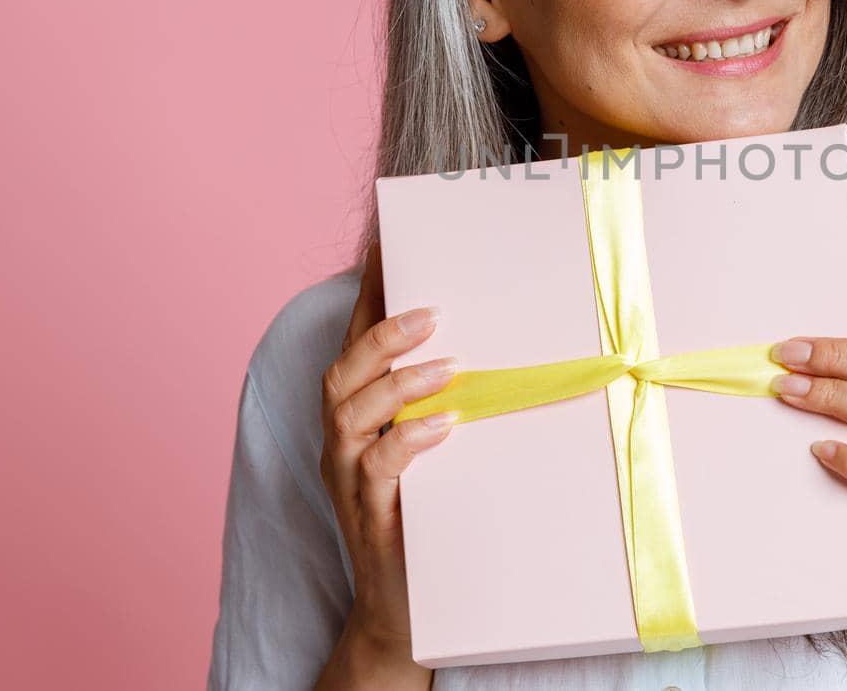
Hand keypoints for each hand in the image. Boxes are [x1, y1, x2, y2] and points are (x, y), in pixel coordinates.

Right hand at [317, 239, 458, 671]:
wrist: (407, 604)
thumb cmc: (430, 510)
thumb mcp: (441, 443)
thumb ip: (458, 396)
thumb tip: (504, 346)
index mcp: (357, 411)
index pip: (355, 338)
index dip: (368, 291)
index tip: (389, 242)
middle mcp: (342, 437)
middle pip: (342, 369)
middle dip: (383, 331)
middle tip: (434, 310)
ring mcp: (347, 475)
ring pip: (348, 410)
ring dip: (398, 381)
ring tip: (449, 364)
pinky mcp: (367, 513)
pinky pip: (376, 466)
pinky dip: (406, 441)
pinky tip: (443, 426)